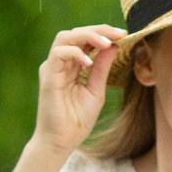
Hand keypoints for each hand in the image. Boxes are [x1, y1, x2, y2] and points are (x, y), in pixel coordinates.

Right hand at [34, 25, 126, 153]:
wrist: (62, 142)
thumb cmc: (77, 120)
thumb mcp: (96, 90)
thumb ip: (102, 68)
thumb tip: (114, 46)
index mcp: (72, 66)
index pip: (84, 40)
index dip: (102, 33)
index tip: (123, 34)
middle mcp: (60, 64)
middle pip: (74, 33)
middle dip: (98, 29)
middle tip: (119, 33)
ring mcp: (52, 69)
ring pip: (64, 38)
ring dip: (87, 36)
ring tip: (106, 43)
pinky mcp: (48, 77)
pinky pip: (59, 55)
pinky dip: (75, 53)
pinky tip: (90, 62)